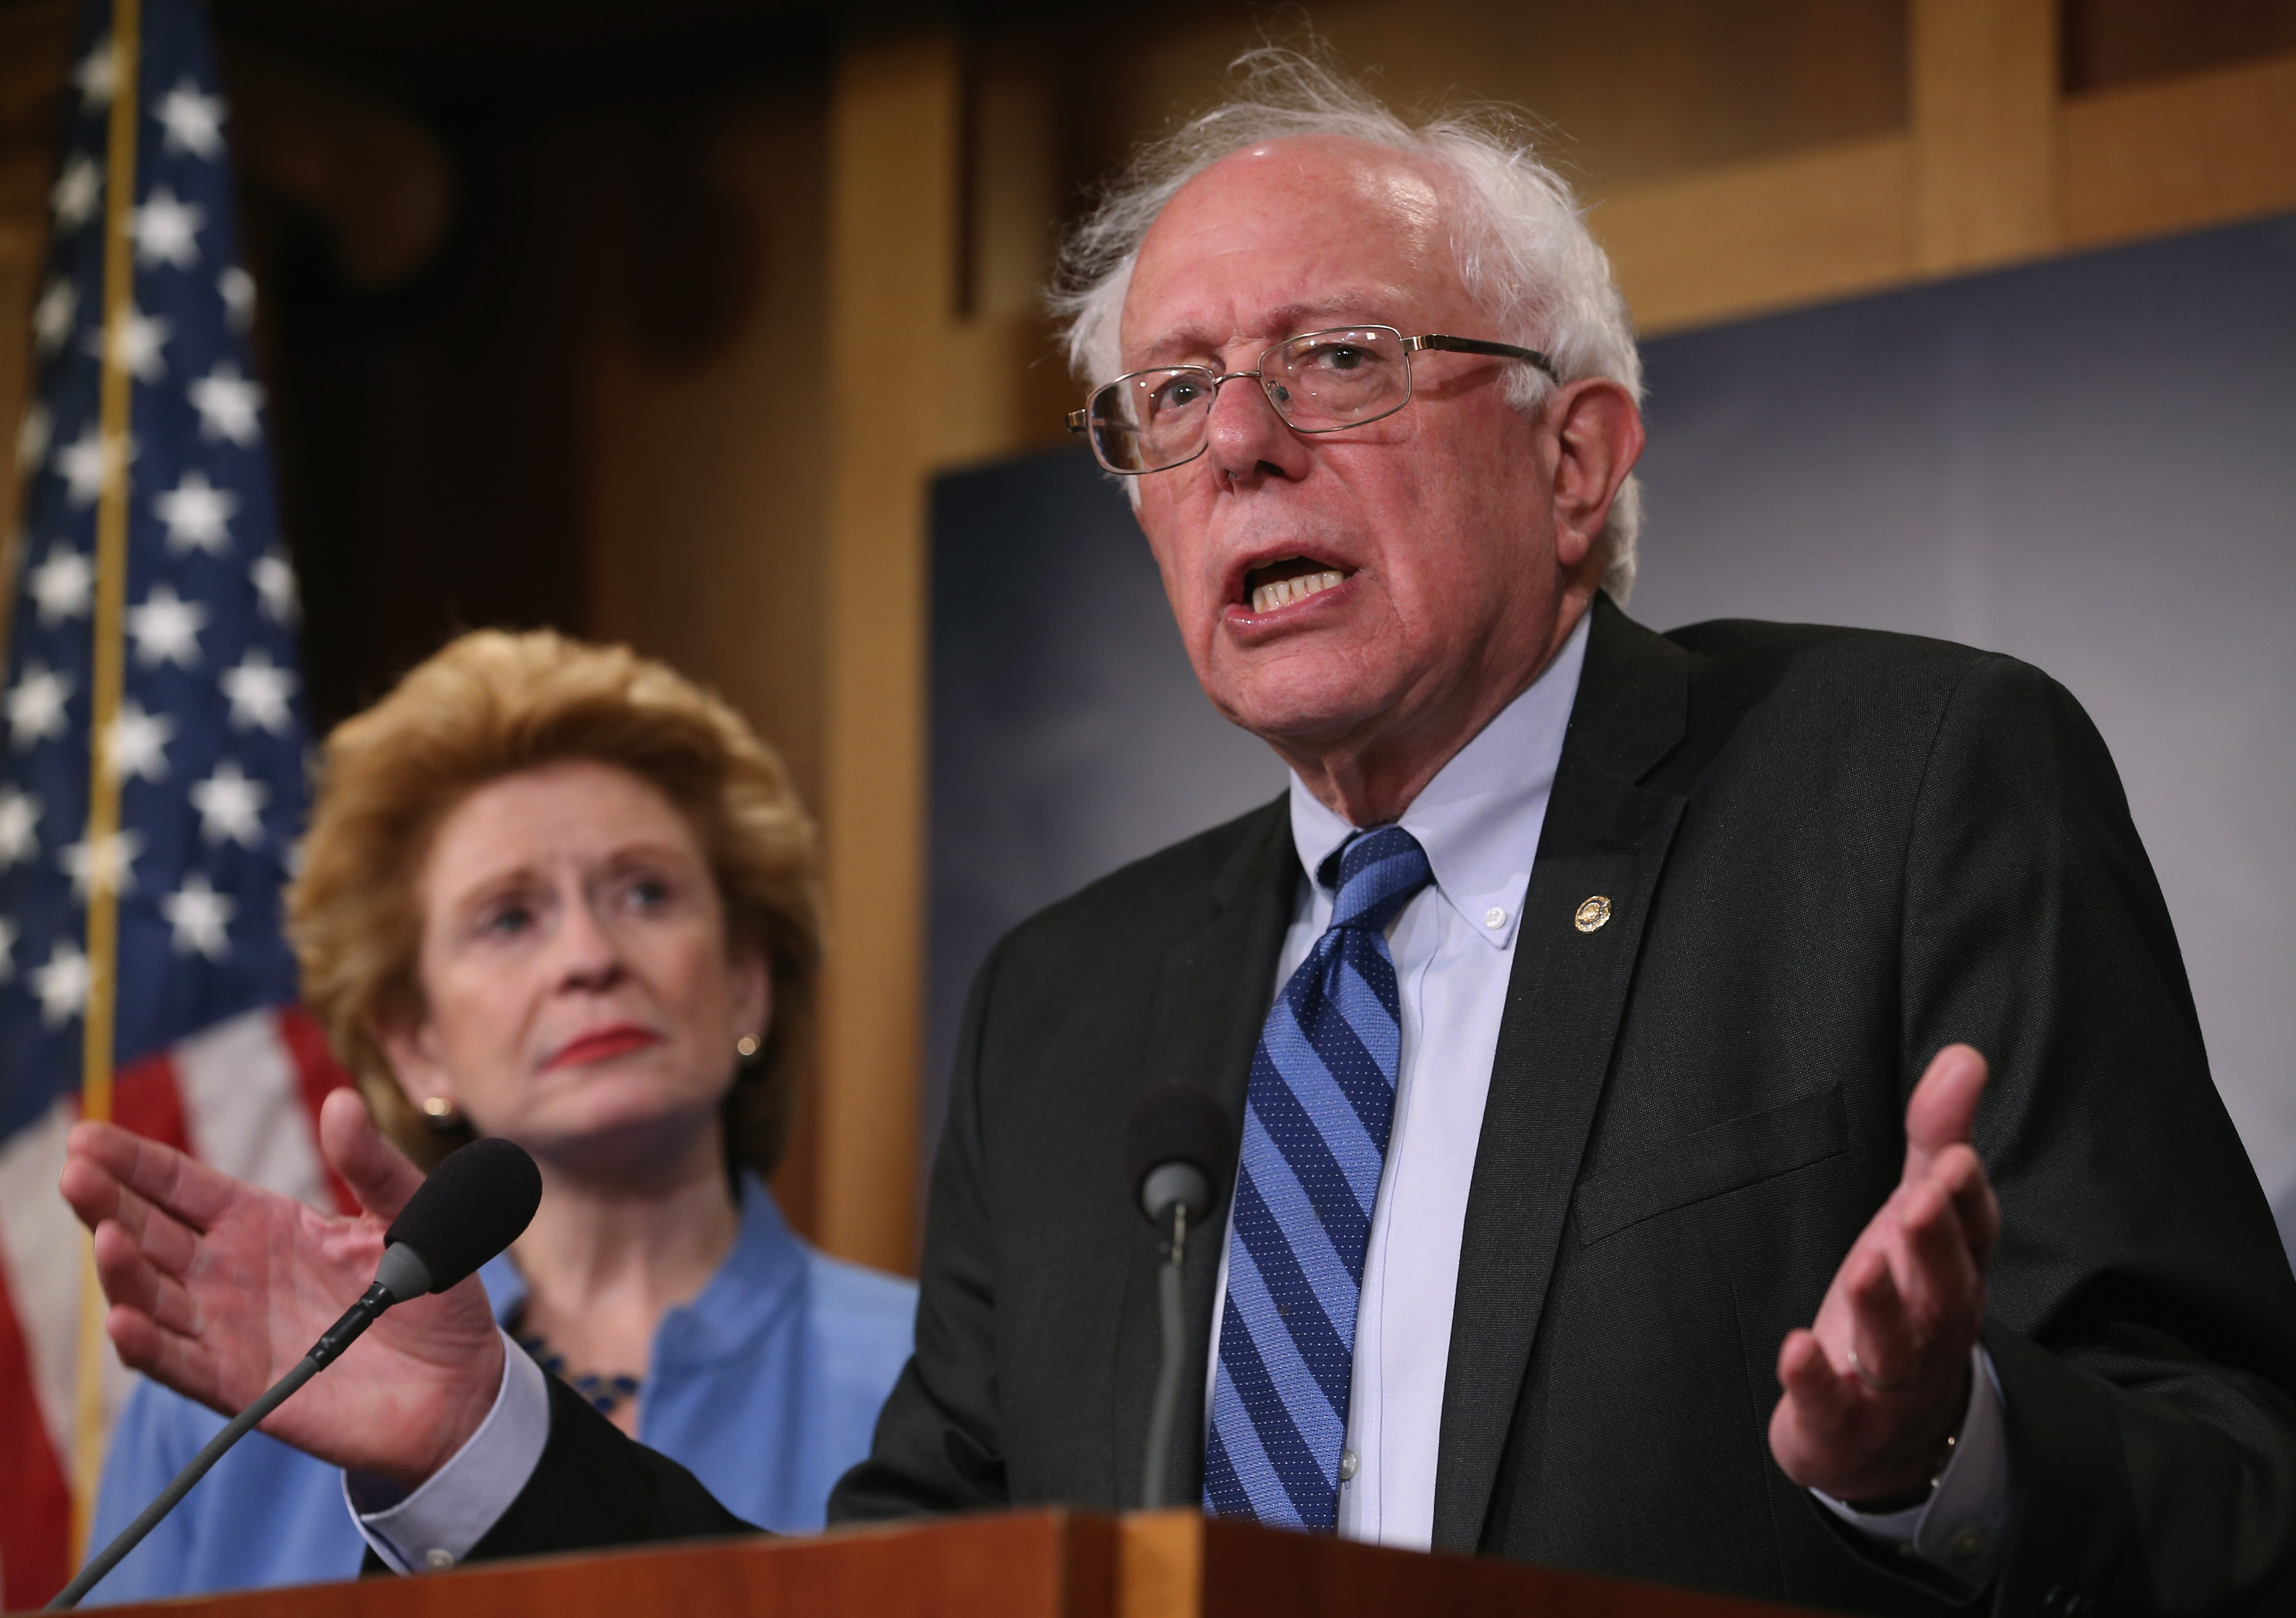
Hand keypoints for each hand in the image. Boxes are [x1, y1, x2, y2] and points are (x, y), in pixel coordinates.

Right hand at [59, 1087, 505, 1489]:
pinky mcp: (241, 1386)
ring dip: (123, 1271)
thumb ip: (372, 1163)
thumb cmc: (428, 1289)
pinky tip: (127, 1319)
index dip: (134, 1162)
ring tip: (105, 1237)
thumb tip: (341, 1101)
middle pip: (150, 1233)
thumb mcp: (407, 1215)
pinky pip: (182, 1364)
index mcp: (260, 1222)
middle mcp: (228, 1273)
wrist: (458, 1380)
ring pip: (153, 1297)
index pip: (180, 1186)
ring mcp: (228, 1330)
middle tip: (75, 1172)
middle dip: (108, 1203)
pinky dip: (151, 1345)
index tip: (87, 1136)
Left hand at [1769, 1044, 1999, 1504]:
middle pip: (1943, 1286)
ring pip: (1896, 1344)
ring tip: (1866, 1267)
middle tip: (1919, 1199)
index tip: (1954, 1158)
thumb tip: (1965, 1057)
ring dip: (1882, 1306)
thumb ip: (1936, 1140)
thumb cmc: (1905, 1306)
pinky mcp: (1842, 1420)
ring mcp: (1892, 1380)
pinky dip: (1813, 1378)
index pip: (1973, 1233)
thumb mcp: (1917, 1219)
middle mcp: (1933, 1327)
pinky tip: (1795, 1348)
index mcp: (1953, 1273)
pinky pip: (1831, 1402)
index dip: (1966, 1198)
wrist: (1885, 1438)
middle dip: (1933, 1243)